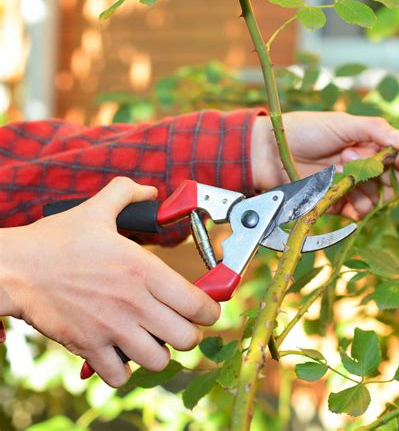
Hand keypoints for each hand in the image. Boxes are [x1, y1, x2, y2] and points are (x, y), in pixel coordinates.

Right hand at [0, 177, 219, 386]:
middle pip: (187, 338)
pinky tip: (121, 351)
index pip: (198, 304)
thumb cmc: (57, 239)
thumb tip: (149, 190)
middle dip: (189, 333)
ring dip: (160, 352)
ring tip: (151, 338)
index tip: (206, 308)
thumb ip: (127, 193)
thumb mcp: (97, 209)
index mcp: (143, 269)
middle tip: (179, 323)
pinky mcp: (88, 347)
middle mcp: (134, 302)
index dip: (210, 310)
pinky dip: (125, 370)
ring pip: (159, 361)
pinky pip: (120, 377)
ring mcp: (111, 328)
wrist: (16, 267)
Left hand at [251, 111, 398, 218]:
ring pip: (376, 199)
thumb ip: (376, 130)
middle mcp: (362, 167)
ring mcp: (349, 186)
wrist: (271, 151)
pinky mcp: (335, 202)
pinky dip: (356, 207)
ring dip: (365, 189)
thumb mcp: (343, 123)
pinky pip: (357, 212)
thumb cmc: (305, 130)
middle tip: (353, 158)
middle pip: (391, 182)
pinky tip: (344, 195)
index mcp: (368, 145)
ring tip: (340, 171)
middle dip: (382, 175)